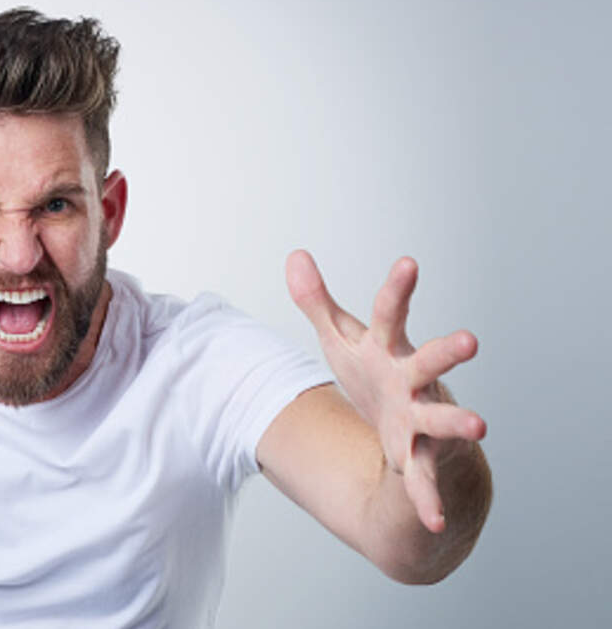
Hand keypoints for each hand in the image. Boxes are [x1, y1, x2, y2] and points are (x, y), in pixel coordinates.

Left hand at [285, 249, 485, 532]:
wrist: (404, 433)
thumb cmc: (374, 377)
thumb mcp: (341, 340)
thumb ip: (317, 302)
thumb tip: (295, 256)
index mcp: (389, 351)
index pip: (390, 315)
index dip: (398, 289)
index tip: (408, 263)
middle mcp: (413, 382)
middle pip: (430, 363)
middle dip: (447, 352)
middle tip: (470, 341)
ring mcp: (421, 421)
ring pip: (441, 421)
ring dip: (459, 423)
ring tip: (480, 425)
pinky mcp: (419, 458)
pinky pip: (423, 482)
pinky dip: (427, 501)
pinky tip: (434, 520)